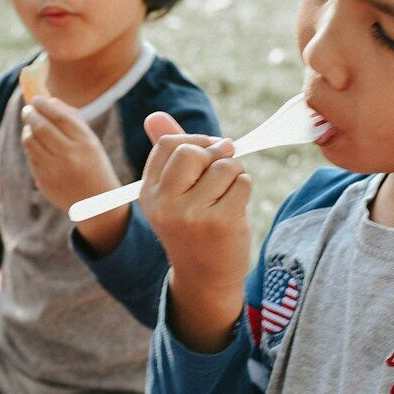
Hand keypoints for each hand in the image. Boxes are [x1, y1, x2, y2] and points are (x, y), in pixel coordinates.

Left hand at [21, 96, 119, 211]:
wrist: (96, 205)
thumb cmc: (94, 166)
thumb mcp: (91, 142)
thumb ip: (73, 119)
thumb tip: (50, 101)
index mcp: (85, 143)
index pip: (59, 117)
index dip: (44, 105)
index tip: (36, 99)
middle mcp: (70, 156)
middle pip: (41, 127)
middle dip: (30, 114)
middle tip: (27, 109)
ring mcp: (55, 171)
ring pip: (31, 142)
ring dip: (27, 130)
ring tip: (30, 126)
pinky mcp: (44, 182)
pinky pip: (31, 157)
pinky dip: (30, 147)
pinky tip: (35, 143)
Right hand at [137, 111, 250, 352]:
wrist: (205, 278)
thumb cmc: (193, 228)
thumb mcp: (174, 192)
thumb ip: (168, 153)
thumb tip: (153, 115)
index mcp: (148, 192)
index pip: (171, 143)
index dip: (196, 142)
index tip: (206, 158)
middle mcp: (163, 203)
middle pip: (194, 149)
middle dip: (215, 154)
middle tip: (221, 172)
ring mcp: (189, 214)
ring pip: (223, 165)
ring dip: (235, 172)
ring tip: (228, 194)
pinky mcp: (218, 222)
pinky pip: (241, 182)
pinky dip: (245, 187)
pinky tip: (237, 206)